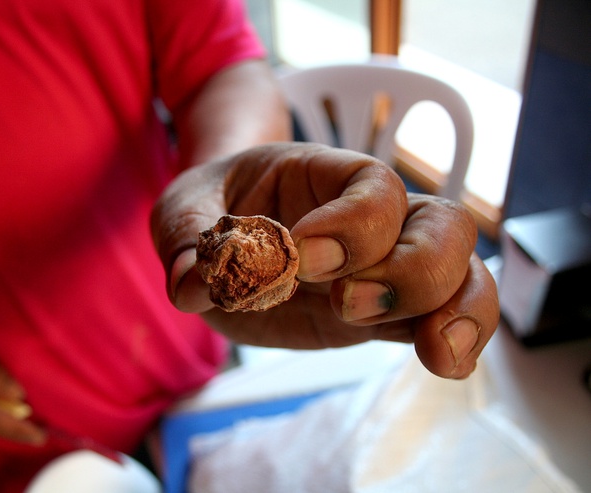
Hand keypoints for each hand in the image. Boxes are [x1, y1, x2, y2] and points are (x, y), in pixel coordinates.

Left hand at [152, 142, 499, 378]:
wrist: (224, 235)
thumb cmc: (214, 209)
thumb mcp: (184, 213)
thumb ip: (188, 242)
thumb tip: (195, 287)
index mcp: (324, 176)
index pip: (371, 185)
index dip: (351, 222)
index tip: (298, 256)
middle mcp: (371, 218)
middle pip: (440, 225)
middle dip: (407, 270)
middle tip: (342, 304)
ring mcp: (384, 267)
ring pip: (460, 272)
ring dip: (457, 310)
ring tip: (435, 354)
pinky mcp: (383, 315)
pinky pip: (442, 318)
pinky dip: (460, 341)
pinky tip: (448, 366)